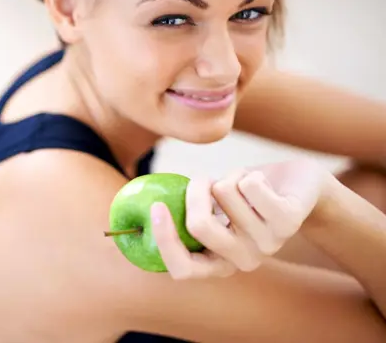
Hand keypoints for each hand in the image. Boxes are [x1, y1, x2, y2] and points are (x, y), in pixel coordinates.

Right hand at [150, 160, 328, 279]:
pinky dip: (247, 173)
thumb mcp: (212, 207)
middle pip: (199, 226)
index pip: (182, 269)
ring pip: (224, 194)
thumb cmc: (245, 195)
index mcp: (219, 262)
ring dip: (229, 177)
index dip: (164, 240)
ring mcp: (267, 244)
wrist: (298, 186)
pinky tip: (262, 182)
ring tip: (243, 183)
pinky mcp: (288, 221)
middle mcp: (242, 260)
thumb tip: (144, 201)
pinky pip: (250, 186)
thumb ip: (186, 210)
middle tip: (200, 178)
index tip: (156, 207)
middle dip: (194, 190)